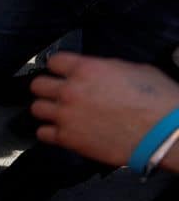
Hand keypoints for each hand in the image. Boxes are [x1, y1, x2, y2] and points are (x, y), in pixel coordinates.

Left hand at [31, 53, 178, 168]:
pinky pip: (43, 133)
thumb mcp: (131, 69)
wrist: (163, 132)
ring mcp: (65, 115)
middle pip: (37, 85)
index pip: (53, 61)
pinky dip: (50, 132)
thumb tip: (95, 74)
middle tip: (58, 94)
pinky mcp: (67, 138)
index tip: (62, 73)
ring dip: (46, 110)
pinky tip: (61, 131)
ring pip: (36, 109)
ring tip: (59, 113)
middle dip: (47, 88)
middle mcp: (70, 90)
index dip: (58, 67)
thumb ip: (103, 69)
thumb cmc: (156, 98)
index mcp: (86, 69)